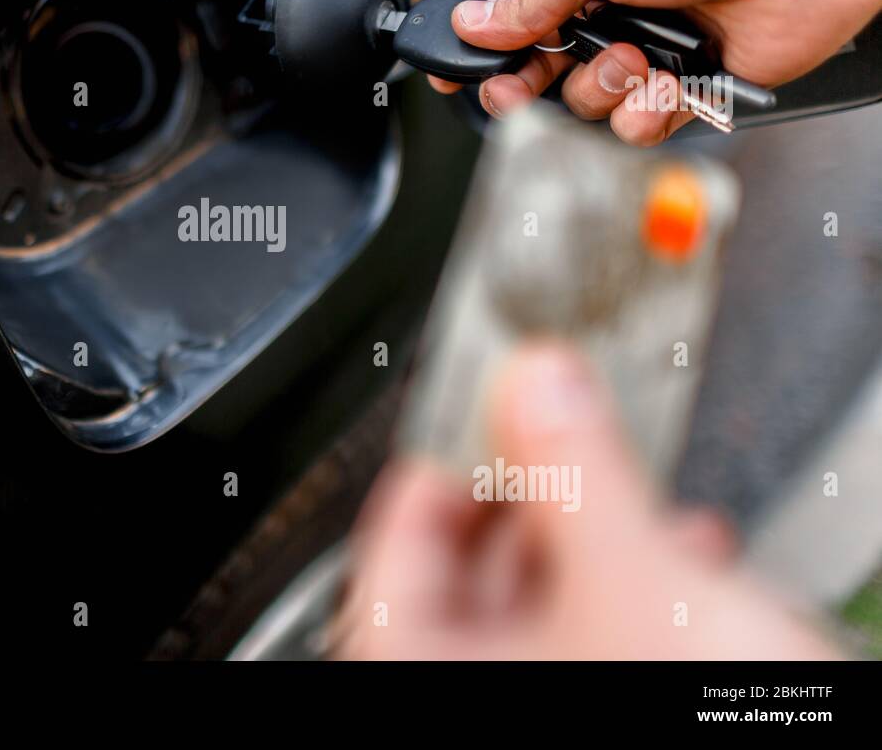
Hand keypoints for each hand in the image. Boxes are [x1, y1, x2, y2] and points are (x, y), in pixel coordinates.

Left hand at [333, 343, 838, 659]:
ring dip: (596, 541)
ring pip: (541, 611)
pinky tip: (690, 566)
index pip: (395, 540)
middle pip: (470, 571)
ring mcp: (529, 707)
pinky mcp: (602, 707)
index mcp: (418, 668)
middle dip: (537, 495)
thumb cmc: (696, 724)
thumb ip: (572, 467)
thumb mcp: (631, 580)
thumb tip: (531, 378)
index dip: (446, 460)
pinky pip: (594, 645)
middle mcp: (463, 693)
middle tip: (571, 440)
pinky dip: (634, 597)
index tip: (492, 409)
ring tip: (646, 500)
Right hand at [431, 0, 881, 144]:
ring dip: (603, 86)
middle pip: (531, 70)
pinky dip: (649, 111)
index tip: (448, 66)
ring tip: (636, 54)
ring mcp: (641, 54)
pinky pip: (635, 129)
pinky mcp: (680, 91)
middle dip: (520, 85)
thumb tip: (473, 24)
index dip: (471, 40)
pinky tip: (670, 80)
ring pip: (582, 104)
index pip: (503, 8)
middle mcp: (603, 12)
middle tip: (519, 85)